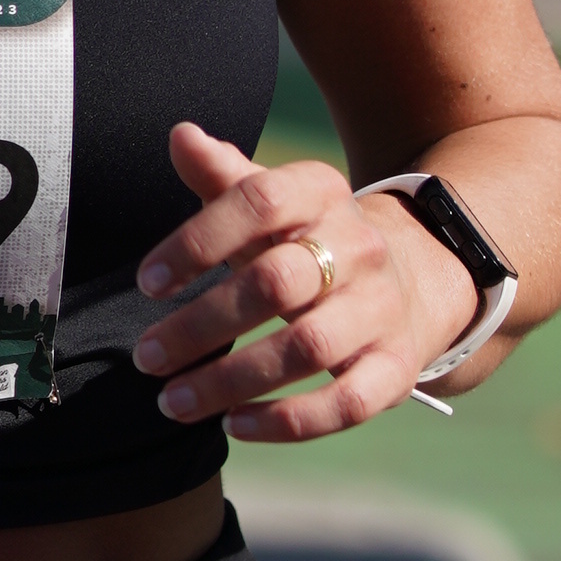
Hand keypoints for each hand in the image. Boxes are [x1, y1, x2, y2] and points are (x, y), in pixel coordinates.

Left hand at [128, 124, 475, 443]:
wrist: (413, 278)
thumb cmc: (310, 241)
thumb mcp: (273, 203)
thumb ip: (224, 177)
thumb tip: (180, 135)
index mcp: (320, 194)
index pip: (258, 203)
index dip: (197, 242)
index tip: (147, 283)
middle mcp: (358, 247)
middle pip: (277, 283)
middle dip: (202, 325)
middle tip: (147, 358)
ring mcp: (382, 309)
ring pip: (308, 349)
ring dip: (232, 381)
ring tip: (173, 402)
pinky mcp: (396, 367)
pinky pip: (347, 402)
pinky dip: (289, 421)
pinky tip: (235, 425)